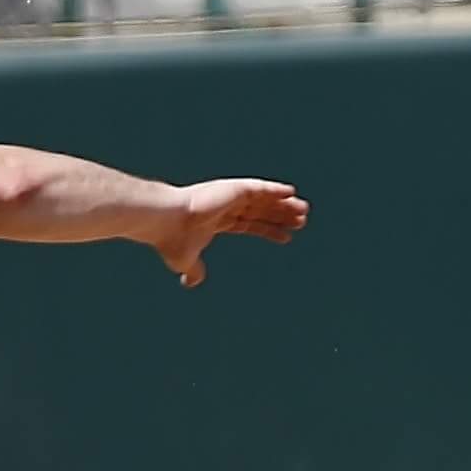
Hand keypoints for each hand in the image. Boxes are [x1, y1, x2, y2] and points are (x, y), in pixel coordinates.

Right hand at [150, 180, 308, 287]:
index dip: (268, 230)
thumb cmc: (171, 239)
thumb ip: (193, 270)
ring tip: (304, 211)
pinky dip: (276, 189)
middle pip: (260, 210)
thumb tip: (192, 282)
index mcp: (216, 220)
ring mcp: (229, 195)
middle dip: (280, 216)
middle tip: (302, 221)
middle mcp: (225, 205)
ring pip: (264, 199)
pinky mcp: (233, 188)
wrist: (165, 221)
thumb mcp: (185, 260)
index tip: (287, 237)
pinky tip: (291, 193)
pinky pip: (259, 187)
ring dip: (284, 204)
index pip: (249, 224)